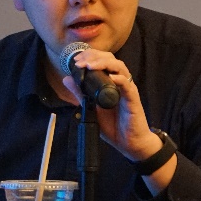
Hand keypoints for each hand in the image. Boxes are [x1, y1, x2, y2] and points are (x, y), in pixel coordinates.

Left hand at [62, 48, 162, 162]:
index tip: (76, 60)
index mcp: (111, 82)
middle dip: (94, 56)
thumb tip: (67, 79)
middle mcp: (120, 82)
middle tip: (80, 61)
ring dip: (104, 63)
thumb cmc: (114, 126)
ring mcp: (128, 89)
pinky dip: (119, 79)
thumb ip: (80, 94)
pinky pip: (127, 85)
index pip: (102, 61)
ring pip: (120, 67)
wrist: (129, 143)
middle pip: (111, 59)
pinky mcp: (133, 99)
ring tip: (91, 66)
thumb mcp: (91, 108)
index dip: (90, 56)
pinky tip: (110, 77)